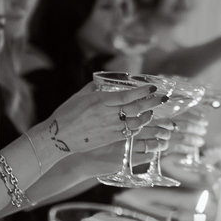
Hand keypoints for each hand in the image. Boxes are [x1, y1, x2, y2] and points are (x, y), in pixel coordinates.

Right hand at [33, 79, 156, 157]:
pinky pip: (128, 134)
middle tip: (162, 98)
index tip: (153, 87)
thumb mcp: (79, 96)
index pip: (127, 95)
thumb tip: (102, 81)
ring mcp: (109, 128)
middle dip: (151, 102)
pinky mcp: (109, 140)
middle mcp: (107, 114)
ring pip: (135, 123)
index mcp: (99, 100)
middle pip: (135, 108)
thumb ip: (93, 88)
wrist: (57, 137)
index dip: (142, 91)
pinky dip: (137, 129)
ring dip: (146, 117)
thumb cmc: (65, 115)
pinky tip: (141, 126)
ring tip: (152, 112)